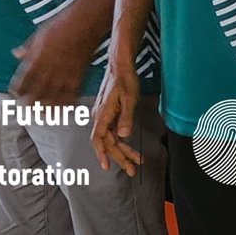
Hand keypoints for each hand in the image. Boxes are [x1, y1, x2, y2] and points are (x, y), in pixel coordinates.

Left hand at [9, 9, 98, 106]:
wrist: (86, 21)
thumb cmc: (63, 23)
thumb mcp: (40, 33)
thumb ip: (28, 47)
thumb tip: (16, 54)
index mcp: (36, 58)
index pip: (22, 81)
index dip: (16, 91)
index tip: (15, 95)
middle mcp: (48, 69)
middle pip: (35, 94)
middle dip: (29, 104)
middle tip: (26, 108)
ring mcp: (64, 74)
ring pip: (52, 98)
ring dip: (46, 107)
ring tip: (42, 113)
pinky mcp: (79, 75)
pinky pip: (71, 95)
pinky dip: (66, 103)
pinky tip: (62, 108)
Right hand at [91, 59, 144, 175]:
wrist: (120, 65)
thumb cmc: (125, 79)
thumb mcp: (129, 98)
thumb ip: (126, 117)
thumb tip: (124, 135)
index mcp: (102, 114)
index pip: (98, 139)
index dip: (102, 153)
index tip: (106, 166)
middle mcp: (100, 117)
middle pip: (108, 143)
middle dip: (120, 157)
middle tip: (132, 170)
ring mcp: (104, 116)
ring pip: (112, 139)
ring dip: (123, 151)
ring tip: (136, 162)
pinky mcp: (109, 114)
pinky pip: (114, 132)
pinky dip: (122, 141)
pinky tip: (129, 147)